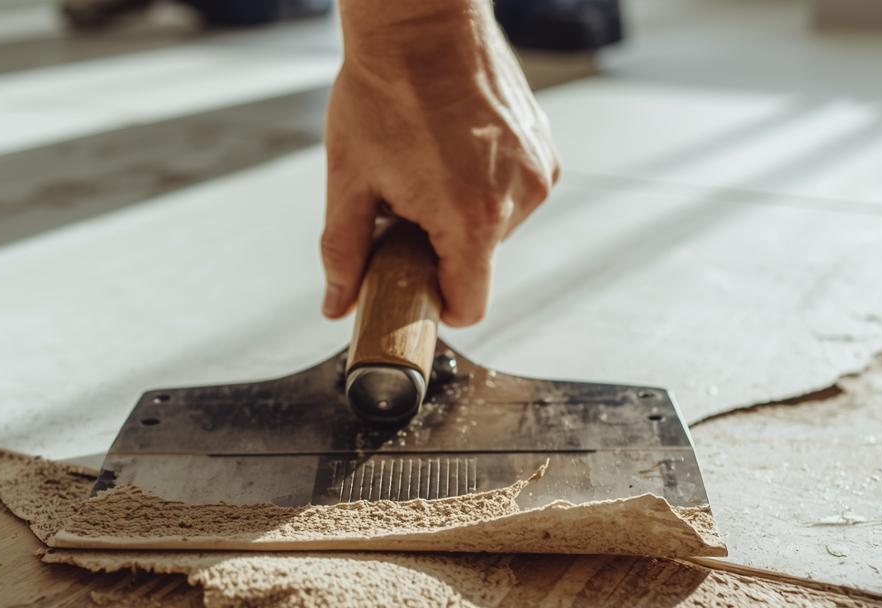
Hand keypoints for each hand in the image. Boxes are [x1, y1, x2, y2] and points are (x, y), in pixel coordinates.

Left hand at [321, 0, 559, 326]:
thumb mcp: (350, 178)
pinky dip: (484, 182)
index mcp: (472, 218)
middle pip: (479, 261)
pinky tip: (454, 145)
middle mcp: (518, 198)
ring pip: (497, 225)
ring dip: (463, 211)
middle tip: (404, 200)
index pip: (470, 305)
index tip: (414, 283)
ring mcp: (537, 169)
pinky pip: (514, 189)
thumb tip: (337, 303)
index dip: (436, 303)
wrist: (421, 18)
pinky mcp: (544, 145)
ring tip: (429, 163)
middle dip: (441, 244)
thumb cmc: (385, 88)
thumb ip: (344, 251)